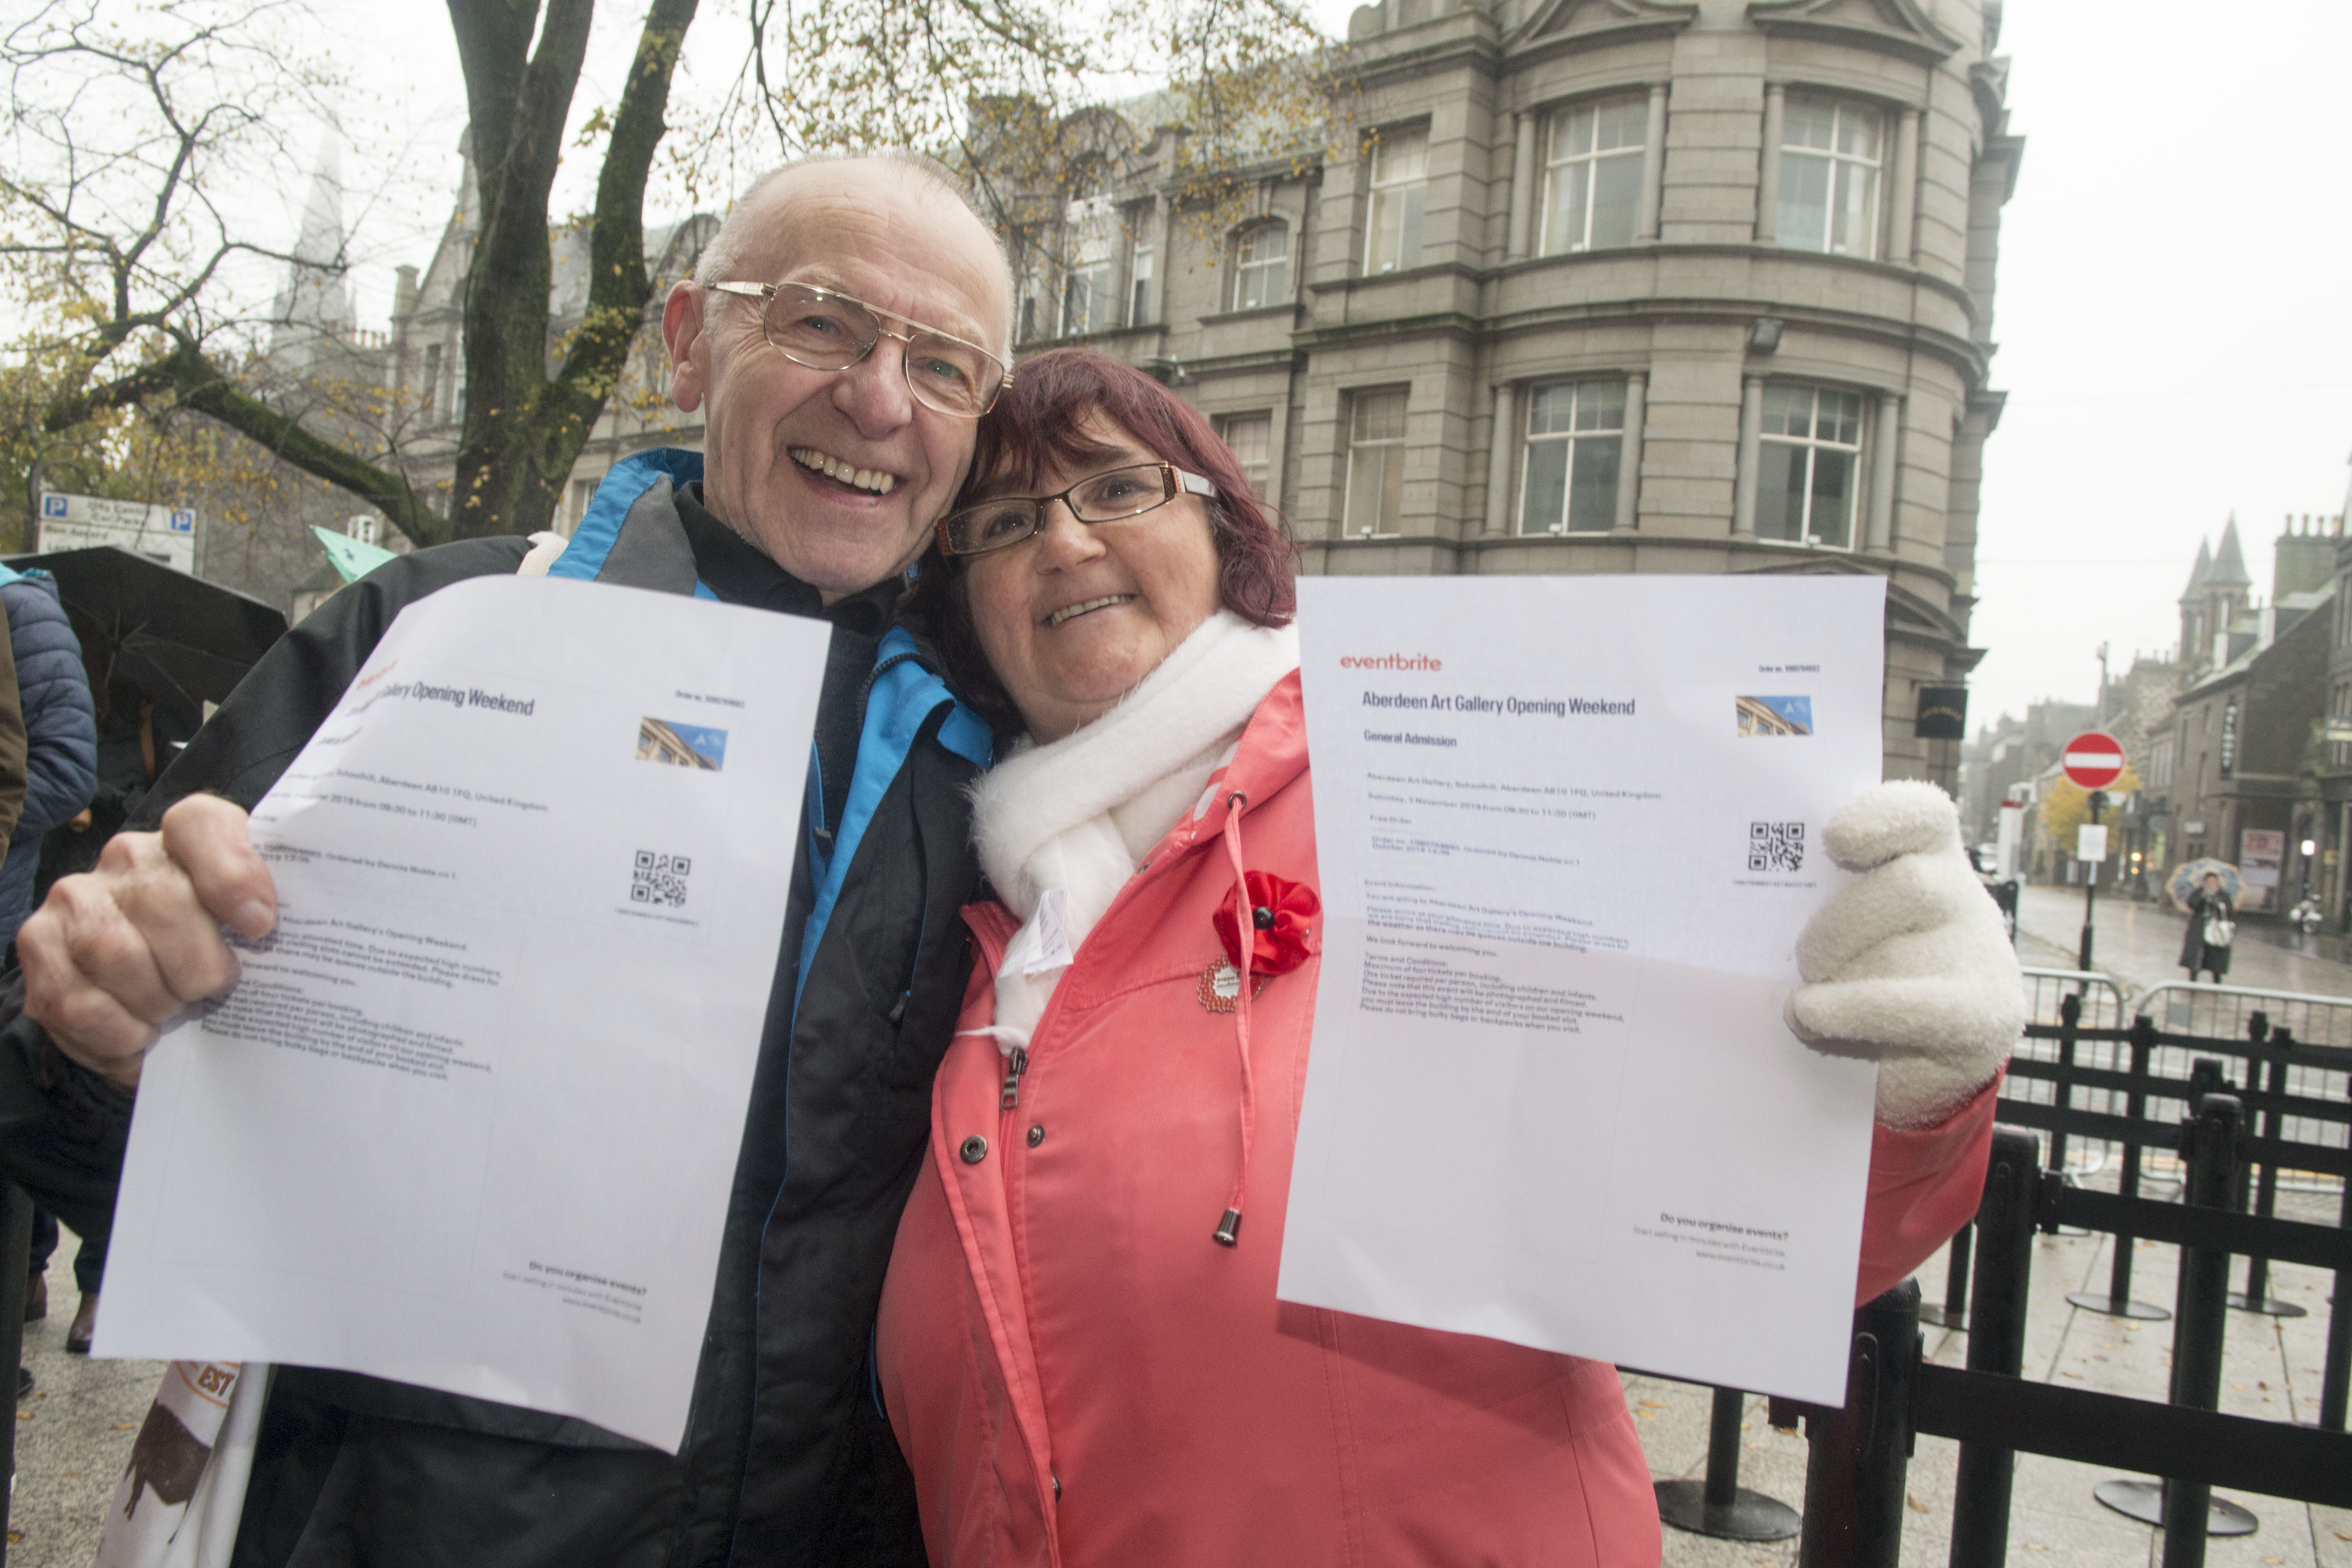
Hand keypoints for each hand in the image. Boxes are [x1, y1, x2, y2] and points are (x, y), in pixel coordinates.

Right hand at [18, 795, 276, 1089]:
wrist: (151, 980)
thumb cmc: (218, 948)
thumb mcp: (256, 925)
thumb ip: (285, 919)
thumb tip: (324, 951)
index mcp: (189, 838)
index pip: (201, 823)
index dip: (232, 872)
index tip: (260, 926)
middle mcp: (127, 856)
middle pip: (163, 901)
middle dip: (199, 965)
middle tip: (216, 990)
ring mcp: (77, 897)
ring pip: (115, 953)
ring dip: (158, 1001)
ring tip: (177, 1013)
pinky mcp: (39, 944)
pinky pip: (75, 1000)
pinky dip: (117, 1033)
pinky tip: (141, 1040)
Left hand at [1786, 781, 2021, 1127]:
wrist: (1921, 1047)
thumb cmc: (1862, 963)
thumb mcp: (1839, 917)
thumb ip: (1811, 895)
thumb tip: (1739, 896)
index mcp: (1923, 855)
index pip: (1921, 815)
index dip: (1881, 818)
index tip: (1834, 837)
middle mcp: (1958, 894)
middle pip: (1908, 885)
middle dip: (1839, 925)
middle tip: (1803, 959)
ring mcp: (1976, 953)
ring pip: (1905, 948)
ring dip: (1840, 973)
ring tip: (1802, 999)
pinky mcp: (1982, 1014)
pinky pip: (1915, 1007)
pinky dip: (1853, 1012)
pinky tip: (1811, 1017)